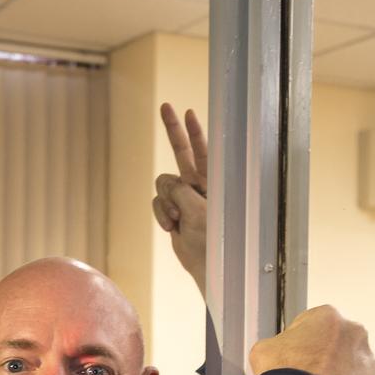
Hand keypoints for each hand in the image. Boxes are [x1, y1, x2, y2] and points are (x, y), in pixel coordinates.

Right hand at [153, 103, 208, 293]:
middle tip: (165, 106)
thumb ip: (181, 190)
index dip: (196, 131)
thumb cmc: (215, 240)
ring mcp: (185, 200)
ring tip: (177, 218)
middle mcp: (201, 187)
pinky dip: (161, 213)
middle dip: (174, 130)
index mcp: (216, 183)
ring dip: (165, 200)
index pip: (206, 150)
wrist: (209, 267)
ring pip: (164, 183)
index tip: (188, 111)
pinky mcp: (173, 213)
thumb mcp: (199, 208)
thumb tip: (167, 186)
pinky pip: (158, 201)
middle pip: (184, 152)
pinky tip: (171, 226)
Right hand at [249, 305, 374, 374]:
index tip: (296, 360)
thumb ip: (281, 345)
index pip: (314, 326)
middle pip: (339, 345)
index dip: (302, 344)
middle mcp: (355, 333)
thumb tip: (285, 354)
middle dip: (328, 359)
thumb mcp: (265, 349)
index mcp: (328, 317)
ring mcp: (369, 360)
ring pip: (354, 369)